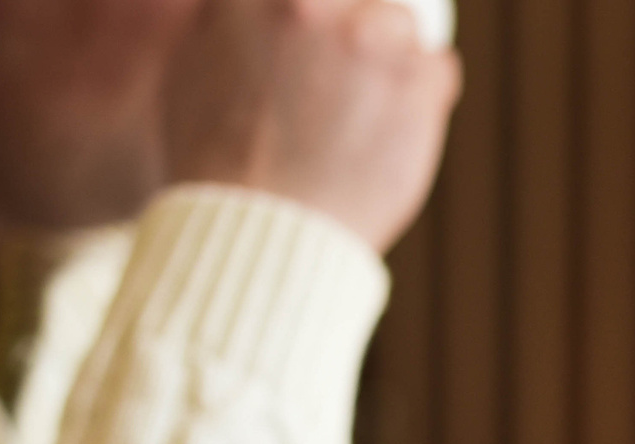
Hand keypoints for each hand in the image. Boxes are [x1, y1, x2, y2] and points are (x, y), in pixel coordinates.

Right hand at [160, 0, 460, 251]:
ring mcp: (371, 39)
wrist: (260, 229)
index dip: (324, 9)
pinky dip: (424, 94)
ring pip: (403, 22)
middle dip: (357, 22)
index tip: (327, 27)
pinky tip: (391, 131)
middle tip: (348, 70)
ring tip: (369, 107)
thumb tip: (251, 8)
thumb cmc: (219, 160)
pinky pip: (439, 68)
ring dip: (394, 56)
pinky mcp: (418, 81)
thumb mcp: (195, 63)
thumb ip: (233, 17)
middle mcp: (312, 2)